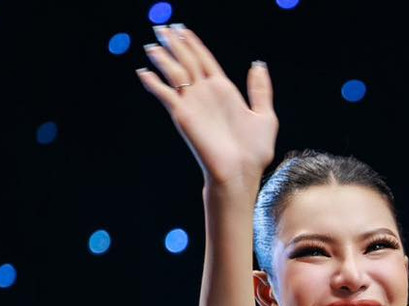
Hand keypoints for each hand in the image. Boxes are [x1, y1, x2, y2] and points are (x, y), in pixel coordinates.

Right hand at [136, 24, 276, 187]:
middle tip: (161, 28)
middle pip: (187, 60)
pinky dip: (154, 84)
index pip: (204, 59)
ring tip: (152, 45)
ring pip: (175, 73)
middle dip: (175, 43)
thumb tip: (257, 64)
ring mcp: (193, 104)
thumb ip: (260, 90)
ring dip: (163, 58)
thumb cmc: (254, 152)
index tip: (181, 29)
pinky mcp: (183, 116)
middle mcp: (205, 94)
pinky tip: (144, 72)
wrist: (242, 174)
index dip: (193, 43)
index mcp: (223, 90)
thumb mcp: (265, 116)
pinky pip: (165, 95)